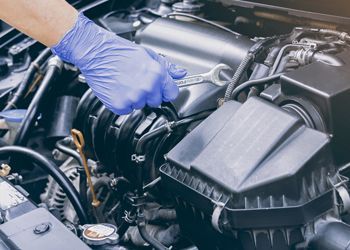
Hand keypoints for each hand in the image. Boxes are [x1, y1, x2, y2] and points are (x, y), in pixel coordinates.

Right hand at [51, 13, 185, 114]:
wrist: (96, 53)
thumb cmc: (119, 52)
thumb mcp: (148, 55)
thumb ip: (167, 67)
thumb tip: (180, 74)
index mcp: (157, 75)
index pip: (172, 93)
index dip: (166, 91)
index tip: (161, 90)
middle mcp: (147, 88)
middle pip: (156, 102)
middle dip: (149, 95)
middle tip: (137, 82)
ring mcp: (133, 98)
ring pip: (141, 106)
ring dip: (135, 99)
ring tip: (125, 83)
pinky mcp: (120, 105)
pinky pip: (127, 110)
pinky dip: (122, 103)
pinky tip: (118, 90)